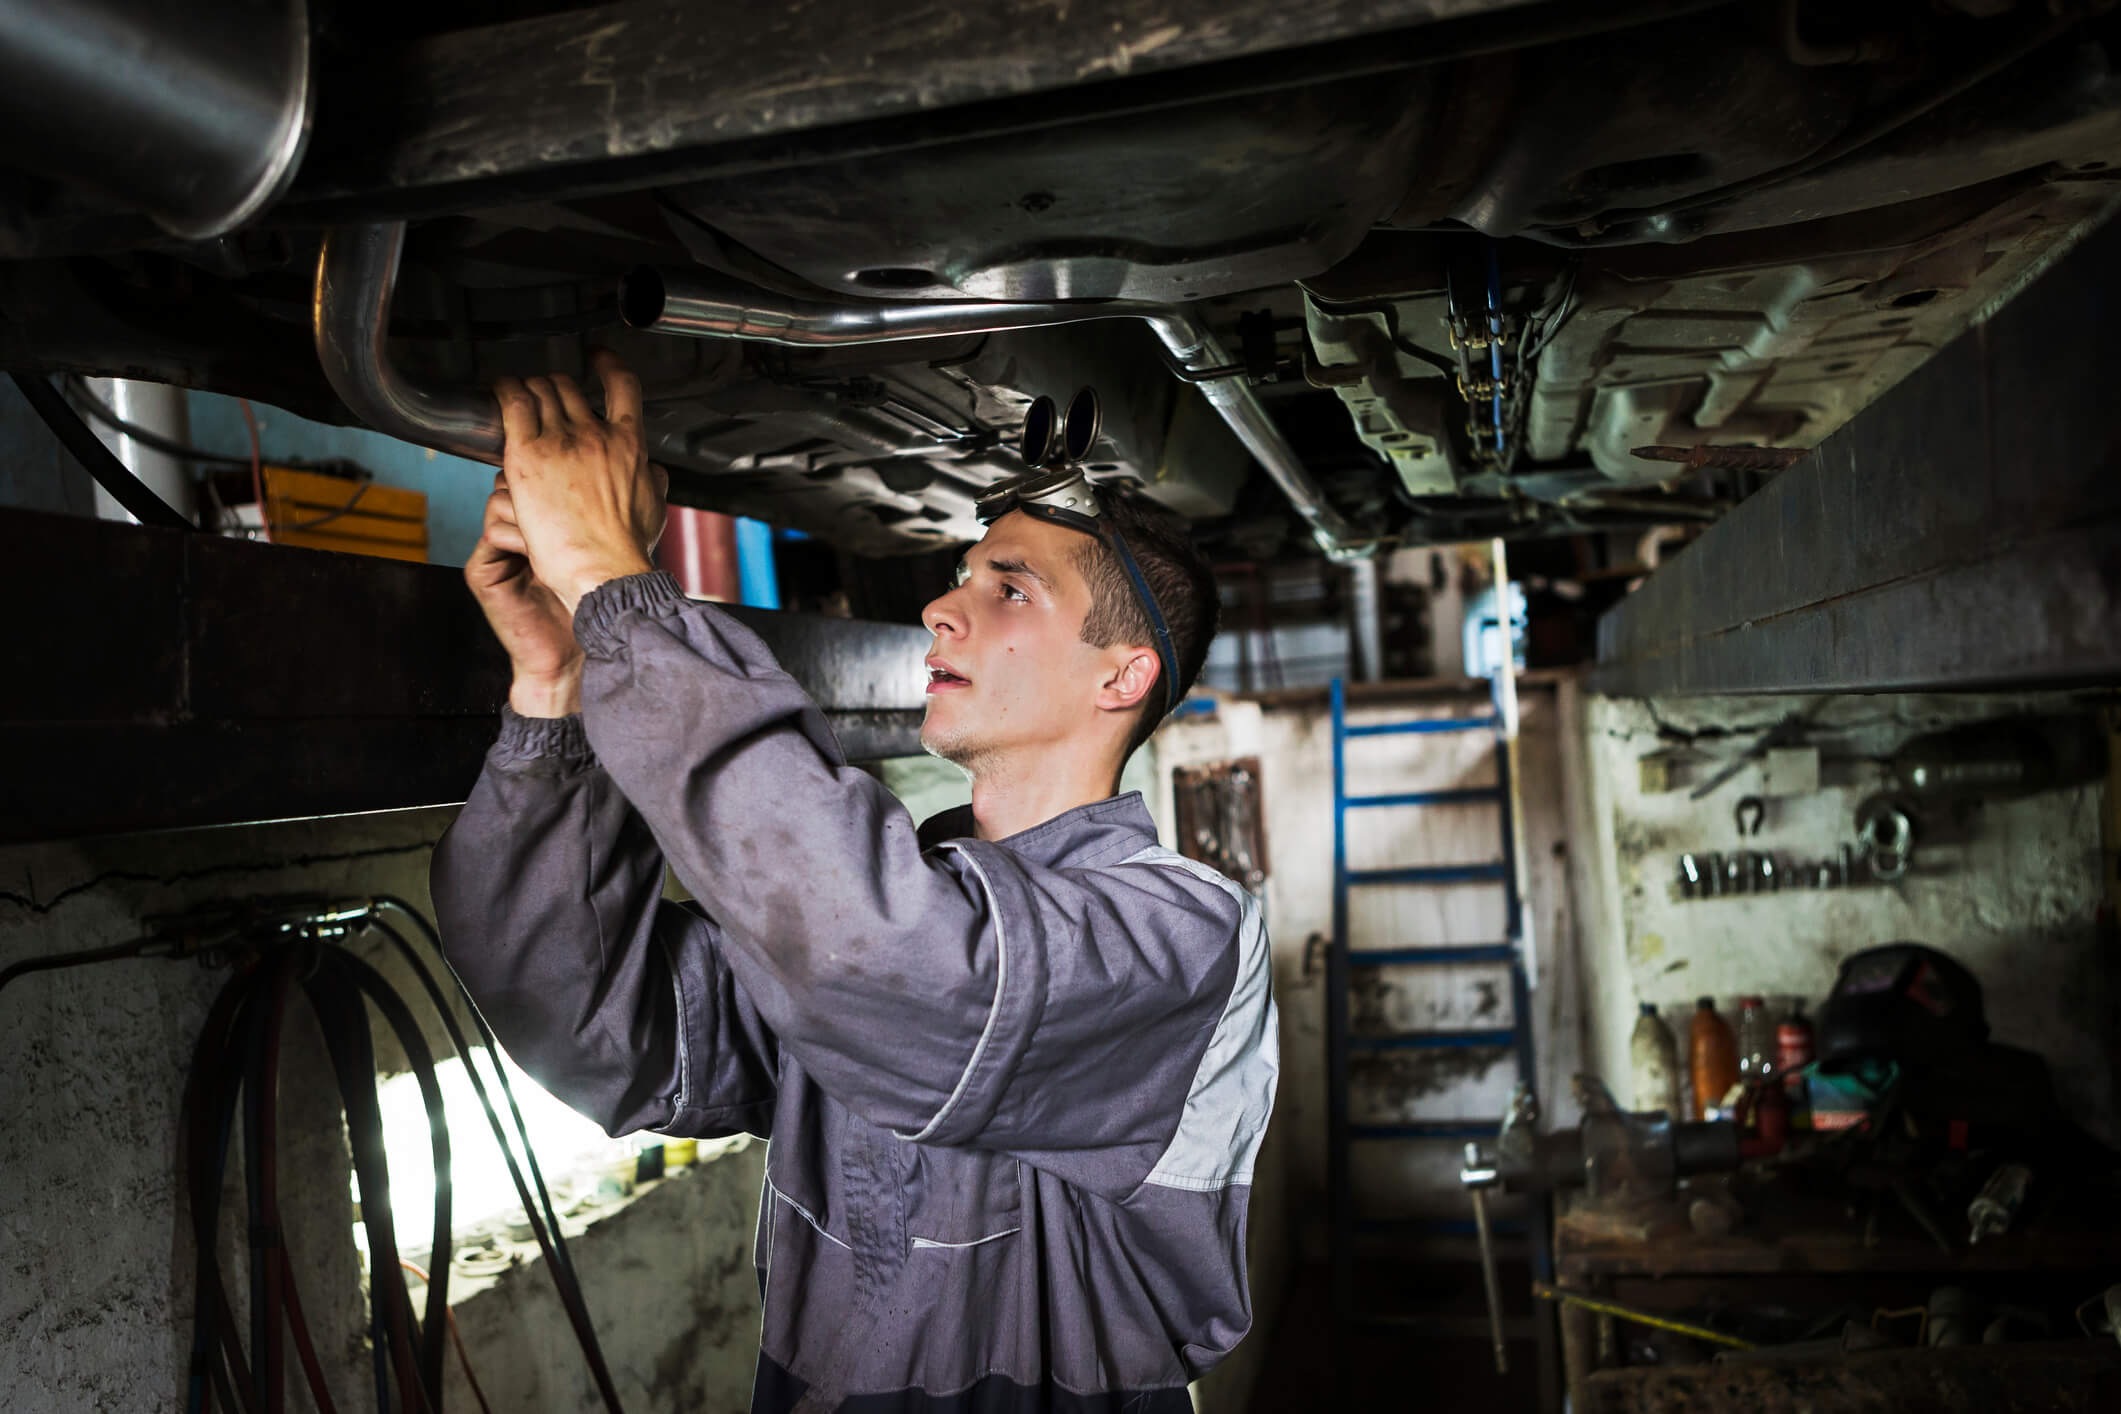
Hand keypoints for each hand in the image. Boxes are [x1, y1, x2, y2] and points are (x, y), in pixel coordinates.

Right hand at [465, 469, 582, 715]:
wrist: (572, 656)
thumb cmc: (589, 607)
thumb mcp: (598, 552)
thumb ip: (595, 515)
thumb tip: (618, 470)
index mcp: (537, 523)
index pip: (533, 478)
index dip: (554, 478)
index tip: (582, 489)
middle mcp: (512, 532)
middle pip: (512, 482)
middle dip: (541, 490)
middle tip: (569, 515)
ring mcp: (494, 551)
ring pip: (500, 502)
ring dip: (532, 514)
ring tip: (557, 540)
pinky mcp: (482, 571)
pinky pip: (492, 534)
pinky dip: (519, 538)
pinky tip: (542, 556)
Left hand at [495, 349, 668, 613]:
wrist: (604, 569)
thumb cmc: (627, 548)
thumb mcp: (655, 506)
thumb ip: (653, 478)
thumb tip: (652, 468)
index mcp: (629, 444)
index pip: (622, 385)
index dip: (607, 364)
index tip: (597, 359)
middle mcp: (596, 435)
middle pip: (569, 387)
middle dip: (555, 385)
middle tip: (544, 394)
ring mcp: (561, 442)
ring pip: (540, 391)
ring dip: (528, 389)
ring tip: (518, 395)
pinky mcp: (527, 456)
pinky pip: (513, 404)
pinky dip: (505, 390)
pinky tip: (501, 390)